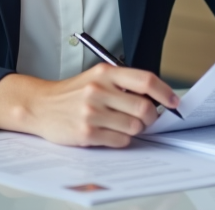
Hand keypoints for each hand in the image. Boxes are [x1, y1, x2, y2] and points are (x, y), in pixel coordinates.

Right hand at [0, 64, 180, 147]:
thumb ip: (123, 84)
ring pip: (134, 127)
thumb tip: (157, 98)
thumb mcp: (97, 78)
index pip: (145, 81)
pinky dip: (121, 140)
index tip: (174, 102)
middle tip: (147, 119)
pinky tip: (110, 133)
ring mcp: (92, 112)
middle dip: (151, 117)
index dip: (165, 93)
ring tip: (123, 125)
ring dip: (135, 130)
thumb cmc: (73, 93)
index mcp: (105, 73)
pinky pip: (120, 141)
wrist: (40, 106)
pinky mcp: (86, 133)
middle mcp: (99, 91)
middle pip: (144, 108)